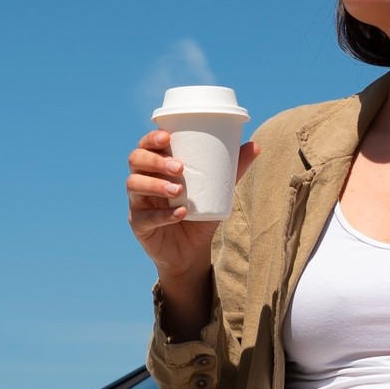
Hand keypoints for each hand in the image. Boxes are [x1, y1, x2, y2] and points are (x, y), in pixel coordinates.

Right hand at [125, 129, 258, 281]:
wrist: (192, 251)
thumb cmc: (200, 214)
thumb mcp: (217, 191)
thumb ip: (232, 170)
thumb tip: (255, 145)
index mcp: (157, 167)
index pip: (146, 145)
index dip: (151, 138)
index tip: (167, 137)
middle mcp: (143, 181)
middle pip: (136, 160)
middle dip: (155, 160)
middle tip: (179, 167)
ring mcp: (138, 203)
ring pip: (134, 185)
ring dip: (156, 184)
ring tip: (179, 190)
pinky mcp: (138, 225)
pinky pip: (145, 217)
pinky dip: (163, 215)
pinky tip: (180, 213)